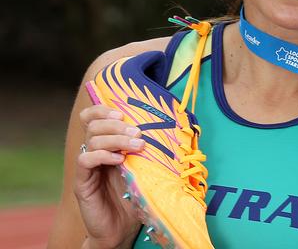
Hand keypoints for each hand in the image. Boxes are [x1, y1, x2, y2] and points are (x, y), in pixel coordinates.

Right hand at [74, 104, 144, 247]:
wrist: (122, 229)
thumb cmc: (136, 195)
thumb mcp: (146, 167)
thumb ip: (150, 148)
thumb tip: (174, 127)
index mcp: (106, 143)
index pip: (93, 117)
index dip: (103, 109)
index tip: (123, 113)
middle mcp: (94, 152)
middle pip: (94, 125)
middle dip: (116, 124)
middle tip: (137, 132)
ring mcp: (87, 167)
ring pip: (92, 140)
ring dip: (117, 139)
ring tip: (137, 146)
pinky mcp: (82, 183)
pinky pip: (85, 160)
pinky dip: (102, 155)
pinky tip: (120, 160)